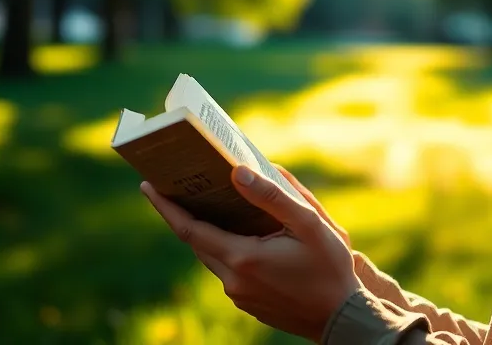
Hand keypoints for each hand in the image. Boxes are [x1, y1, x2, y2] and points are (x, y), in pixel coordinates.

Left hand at [142, 165, 361, 340]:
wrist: (343, 319)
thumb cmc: (330, 268)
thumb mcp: (309, 224)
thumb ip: (272, 196)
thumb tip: (237, 172)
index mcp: (242, 258)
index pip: (189, 229)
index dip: (165, 207)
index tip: (147, 186)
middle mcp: (233, 281)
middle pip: (197, 242)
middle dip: (184, 214)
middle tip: (178, 185)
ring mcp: (240, 296)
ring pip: (213, 257)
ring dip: (207, 232)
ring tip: (210, 205)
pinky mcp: (249, 304)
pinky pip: (228, 271)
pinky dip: (226, 248)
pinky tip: (242, 234)